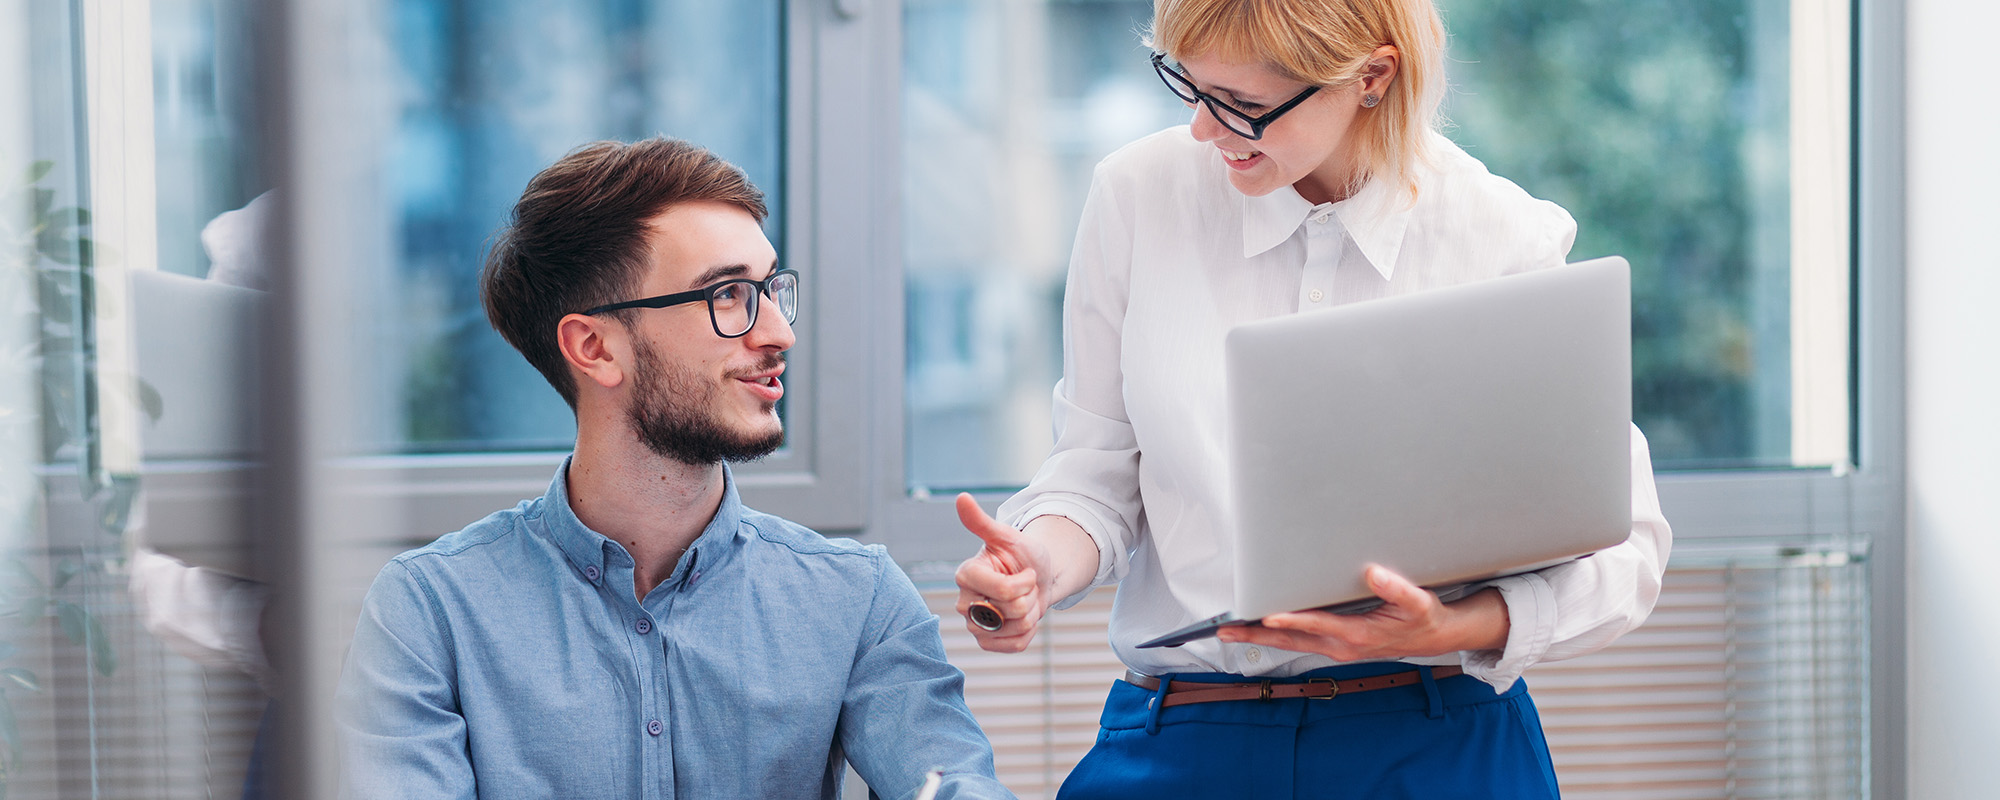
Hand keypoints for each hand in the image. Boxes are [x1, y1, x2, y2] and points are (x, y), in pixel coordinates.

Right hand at [951, 494, 1053, 652]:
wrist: (1036, 578)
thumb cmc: (1021, 555)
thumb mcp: (1007, 536)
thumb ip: (982, 522)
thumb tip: (961, 497)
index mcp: (966, 575)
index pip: (1005, 590)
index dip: (1025, 581)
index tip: (1024, 571)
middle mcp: (964, 603)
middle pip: (1013, 609)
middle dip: (1029, 597)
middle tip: (1023, 587)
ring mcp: (974, 626)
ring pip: (1017, 628)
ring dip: (1030, 615)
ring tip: (1023, 600)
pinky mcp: (985, 643)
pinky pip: (1015, 645)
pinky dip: (1027, 632)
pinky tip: (1022, 618)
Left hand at [1216, 565, 1509, 660]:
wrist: (1433, 637)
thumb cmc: (1423, 618)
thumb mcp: (1419, 602)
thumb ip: (1397, 588)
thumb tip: (1374, 572)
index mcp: (1359, 635)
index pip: (1317, 625)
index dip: (1292, 619)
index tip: (1266, 614)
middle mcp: (1342, 645)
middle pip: (1291, 640)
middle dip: (1256, 635)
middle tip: (1225, 630)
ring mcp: (1336, 647)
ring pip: (1291, 643)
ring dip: (1260, 636)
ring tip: (1230, 630)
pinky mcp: (1335, 644)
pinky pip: (1299, 641)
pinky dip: (1276, 635)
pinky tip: (1260, 627)